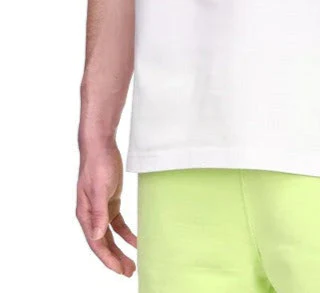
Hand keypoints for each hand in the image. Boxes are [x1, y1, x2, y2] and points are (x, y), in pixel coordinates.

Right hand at [76, 142, 136, 275]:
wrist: (101, 146)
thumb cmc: (98, 165)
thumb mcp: (99, 189)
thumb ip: (98, 213)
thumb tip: (96, 237)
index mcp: (85, 214)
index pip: (96, 243)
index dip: (107, 259)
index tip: (120, 270)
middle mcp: (91, 215)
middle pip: (103, 243)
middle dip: (115, 259)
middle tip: (129, 271)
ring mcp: (101, 209)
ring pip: (110, 236)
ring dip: (120, 250)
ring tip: (132, 263)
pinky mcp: (110, 202)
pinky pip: (118, 224)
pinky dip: (126, 233)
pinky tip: (136, 241)